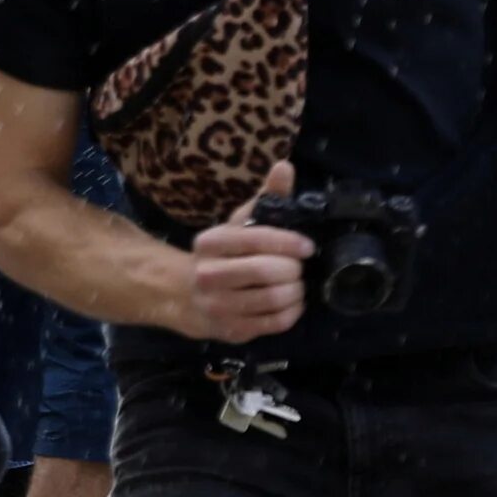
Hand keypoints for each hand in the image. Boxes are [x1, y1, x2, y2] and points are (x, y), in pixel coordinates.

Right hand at [187, 162, 311, 343]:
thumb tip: (284, 166)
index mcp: (210, 242)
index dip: (290, 242)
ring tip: (297, 285)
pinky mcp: (231, 330)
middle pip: (267, 271)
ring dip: (296, 292)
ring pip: (274, 299)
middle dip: (293, 269)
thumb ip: (267, 197)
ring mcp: (217, 305)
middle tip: (299, 269)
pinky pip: (275, 323)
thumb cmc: (226, 254)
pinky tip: (292, 304)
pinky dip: (292, 313)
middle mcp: (207, 274)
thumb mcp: (241, 223)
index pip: (257, 238)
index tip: (307, 247)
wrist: (189, 295)